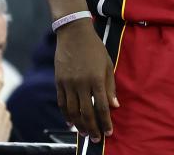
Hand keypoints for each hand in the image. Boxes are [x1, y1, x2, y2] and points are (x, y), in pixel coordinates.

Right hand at [55, 20, 118, 142]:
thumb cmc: (95, 48)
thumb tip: (115, 105)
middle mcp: (81, 83)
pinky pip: (62, 103)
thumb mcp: (107, 64)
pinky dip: (66, 115)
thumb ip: (110, 86)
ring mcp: (68, 84)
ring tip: (85, 133)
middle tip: (96, 139)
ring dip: (79, 125)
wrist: (73, 34)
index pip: (102, 106)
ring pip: (72, 111)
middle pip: (86, 112)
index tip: (109, 132)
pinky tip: (71, 122)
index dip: (106, 121)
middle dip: (92, 128)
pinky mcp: (58, 82)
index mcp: (96, 79)